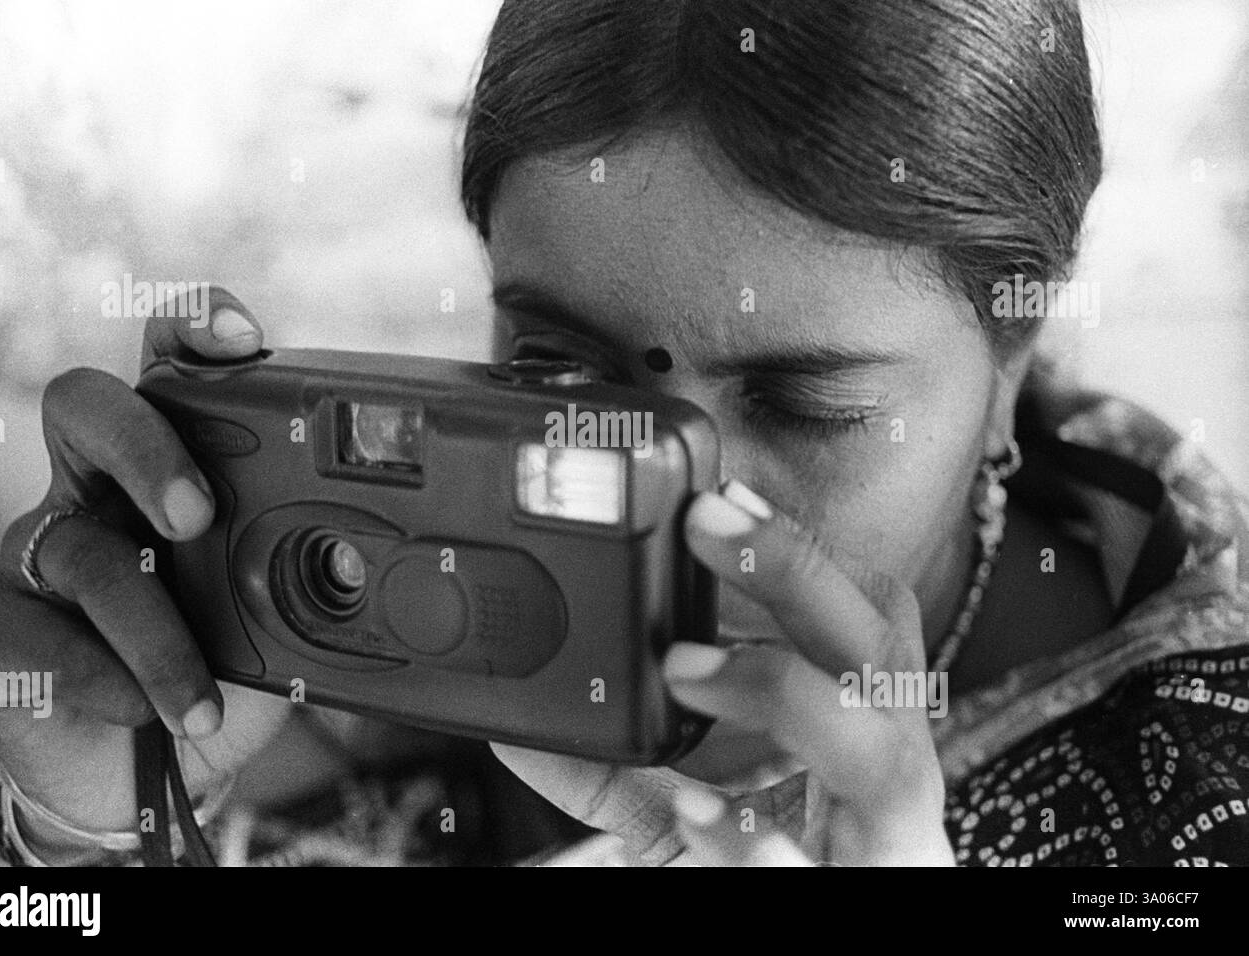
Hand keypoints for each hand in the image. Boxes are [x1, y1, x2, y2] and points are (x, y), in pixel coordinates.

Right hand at [0, 286, 291, 854]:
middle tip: (198, 516)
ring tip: (204, 701)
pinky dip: (104, 680)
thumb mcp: (288, 608)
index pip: (172, 362)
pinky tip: (148, 715)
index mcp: (176, 458)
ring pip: (80, 550)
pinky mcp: (2, 623)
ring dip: (153, 631)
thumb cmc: (225, 664)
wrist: (147, 769)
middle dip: (143, 448)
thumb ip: (323, 572)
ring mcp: (44, 549)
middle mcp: (100, 484)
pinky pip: (34, 634)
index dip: (194, 328)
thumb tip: (397, 567)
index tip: (243, 339)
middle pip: (86, 406)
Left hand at [494, 479, 954, 865]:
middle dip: (799, 574)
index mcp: (862, 741)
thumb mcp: (690, 821)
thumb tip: (523, 731)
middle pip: (877, 654)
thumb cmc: (777, 881)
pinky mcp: (855, 902)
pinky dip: (749, 839)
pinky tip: (694, 806)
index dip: (807, 554)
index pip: (868, 621)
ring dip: (778, 688)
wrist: (834, 950)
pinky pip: (807, 871)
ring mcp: (885, 845)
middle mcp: (891, 782)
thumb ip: (621, 774)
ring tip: (683, 664)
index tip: (731, 497)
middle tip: (711, 519)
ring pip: (879, 749)